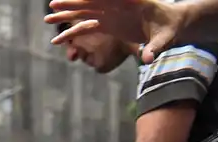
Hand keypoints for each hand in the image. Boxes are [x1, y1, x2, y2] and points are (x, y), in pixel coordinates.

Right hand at [47, 0, 186, 62]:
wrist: (170, 26)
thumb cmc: (170, 29)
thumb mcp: (165, 38)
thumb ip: (155, 47)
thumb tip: (146, 60)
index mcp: (132, 2)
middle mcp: (117, 6)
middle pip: (91, 2)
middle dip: (72, 4)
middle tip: (53, 5)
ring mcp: (110, 14)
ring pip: (84, 14)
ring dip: (66, 16)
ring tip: (47, 19)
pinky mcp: (107, 24)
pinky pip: (85, 28)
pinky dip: (72, 33)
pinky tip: (57, 40)